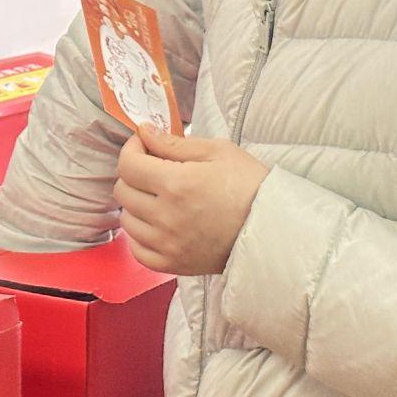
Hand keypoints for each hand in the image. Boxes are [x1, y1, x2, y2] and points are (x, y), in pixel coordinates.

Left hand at [113, 126, 269, 275]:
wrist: (273, 228)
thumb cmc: (250, 185)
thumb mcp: (218, 151)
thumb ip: (174, 142)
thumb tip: (144, 132)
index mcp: (177, 184)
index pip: (128, 164)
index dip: (131, 148)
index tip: (143, 144)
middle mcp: (166, 216)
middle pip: (123, 191)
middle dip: (134, 173)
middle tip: (154, 168)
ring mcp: (167, 244)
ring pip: (127, 220)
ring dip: (136, 204)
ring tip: (159, 196)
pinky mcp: (173, 264)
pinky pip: (137, 249)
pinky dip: (140, 235)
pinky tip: (158, 223)